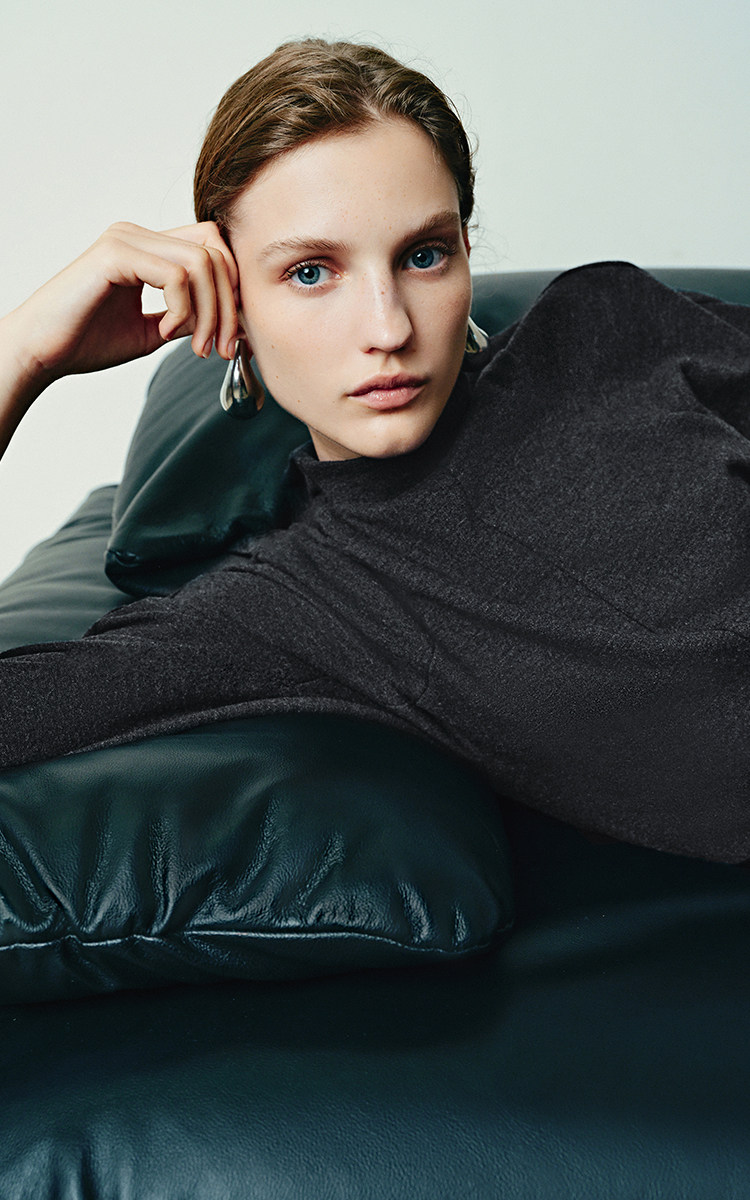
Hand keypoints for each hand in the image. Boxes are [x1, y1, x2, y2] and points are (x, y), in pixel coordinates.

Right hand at [8, 220, 239, 387]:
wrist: (42, 352)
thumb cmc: (86, 341)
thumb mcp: (153, 330)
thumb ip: (189, 317)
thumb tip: (231, 320)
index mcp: (147, 248)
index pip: (212, 247)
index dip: (231, 289)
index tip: (230, 335)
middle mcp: (138, 235)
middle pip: (215, 250)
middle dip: (228, 305)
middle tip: (222, 348)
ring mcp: (126, 240)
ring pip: (201, 262)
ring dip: (210, 312)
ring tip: (197, 345)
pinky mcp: (115, 254)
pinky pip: (176, 276)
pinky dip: (182, 310)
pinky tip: (165, 332)